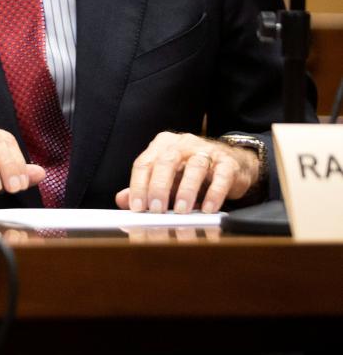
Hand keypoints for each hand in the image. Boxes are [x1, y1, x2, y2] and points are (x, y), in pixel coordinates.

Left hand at [116, 131, 259, 214]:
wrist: (232, 163)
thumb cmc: (192, 172)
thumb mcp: (167, 178)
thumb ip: (145, 187)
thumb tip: (122, 200)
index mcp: (162, 145)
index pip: (144, 163)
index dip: (138, 185)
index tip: (137, 207)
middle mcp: (183, 144)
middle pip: (166, 161)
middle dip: (159, 187)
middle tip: (156, 209)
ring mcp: (207, 151)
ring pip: (194, 167)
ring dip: (186, 190)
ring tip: (181, 211)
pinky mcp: (228, 163)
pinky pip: (221, 176)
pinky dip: (214, 193)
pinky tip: (208, 208)